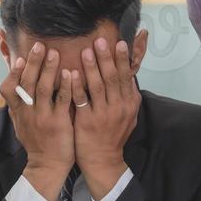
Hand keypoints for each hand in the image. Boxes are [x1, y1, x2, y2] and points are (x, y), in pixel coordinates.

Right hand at [0, 42, 73, 200]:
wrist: (47, 166)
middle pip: (27, 83)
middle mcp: (27, 112)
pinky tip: (71, 73)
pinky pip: (61, 101)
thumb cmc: (36, 141)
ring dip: (48, 69)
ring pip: (43, 89)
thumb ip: (17, 103)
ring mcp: (42, 117)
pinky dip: (65, 86)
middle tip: (39, 45)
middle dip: (33, 63)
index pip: (8, 88)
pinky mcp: (58, 123)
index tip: (19, 58)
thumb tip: (12, 83)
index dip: (12, 73)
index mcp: (18, 111)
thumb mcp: (20, 122)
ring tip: (54, 53)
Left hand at [70, 37, 138, 197]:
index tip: (120, 43)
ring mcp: (103, 114)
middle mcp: (119, 107)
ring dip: (92, 67)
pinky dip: (76, 85)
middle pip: (113, 78)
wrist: (103, 160)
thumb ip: (127, 95)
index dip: (123, 60)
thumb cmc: (113, 134)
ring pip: (98, 86)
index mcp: (130, 103)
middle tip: (100, 40)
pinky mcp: (87, 121)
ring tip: (85, 51)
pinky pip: (81, 100)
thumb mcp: (128, 115)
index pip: (127, 77)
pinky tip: (70, 73)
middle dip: (107, 58)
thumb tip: (128, 74)